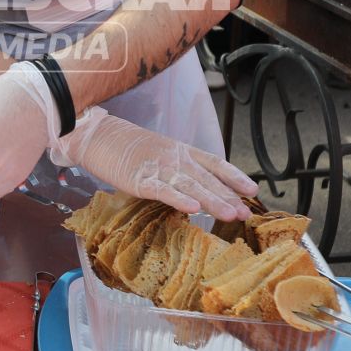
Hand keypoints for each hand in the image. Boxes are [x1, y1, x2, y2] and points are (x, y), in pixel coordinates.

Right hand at [51, 108, 255, 221]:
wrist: (98, 136)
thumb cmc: (129, 148)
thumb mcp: (161, 154)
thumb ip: (181, 170)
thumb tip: (201, 191)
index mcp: (182, 151)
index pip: (215, 163)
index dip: (234, 176)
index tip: (252, 190)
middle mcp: (175, 158)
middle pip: (206, 178)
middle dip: (227, 196)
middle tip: (245, 213)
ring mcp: (158, 168)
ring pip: (190, 185)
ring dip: (211, 200)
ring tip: (229, 214)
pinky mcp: (139, 179)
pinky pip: (162, 190)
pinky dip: (178, 198)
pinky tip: (192, 208)